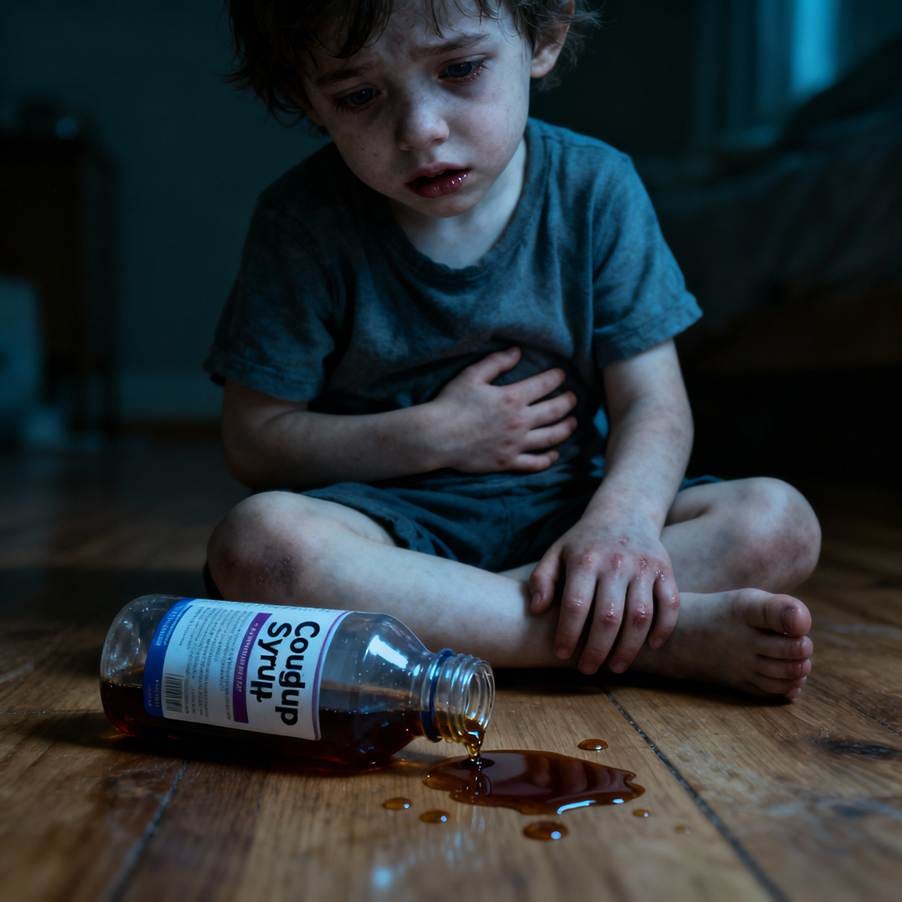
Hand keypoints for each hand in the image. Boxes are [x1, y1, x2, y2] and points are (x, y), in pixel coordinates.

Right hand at [431, 347, 577, 472]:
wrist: (437, 437)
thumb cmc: (451, 404)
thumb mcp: (472, 376)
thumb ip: (496, 363)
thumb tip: (517, 352)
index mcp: (512, 398)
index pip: (543, 385)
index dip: (556, 378)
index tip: (562, 374)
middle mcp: (520, 421)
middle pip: (554, 411)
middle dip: (567, 402)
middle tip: (573, 398)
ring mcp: (516, 444)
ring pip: (551, 437)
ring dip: (566, 428)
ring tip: (573, 423)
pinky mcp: (508, 461)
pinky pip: (534, 463)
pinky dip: (548, 459)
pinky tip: (554, 454)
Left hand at [527, 518, 679, 674]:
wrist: (624, 511)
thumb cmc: (585, 542)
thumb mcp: (556, 553)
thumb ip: (542, 580)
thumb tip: (536, 611)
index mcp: (585, 559)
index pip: (575, 604)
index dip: (568, 633)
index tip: (562, 654)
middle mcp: (616, 563)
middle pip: (608, 617)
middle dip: (597, 650)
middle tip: (589, 669)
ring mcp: (643, 566)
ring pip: (640, 616)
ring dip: (629, 648)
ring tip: (616, 667)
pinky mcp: (665, 570)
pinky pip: (670, 604)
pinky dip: (664, 629)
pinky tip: (651, 647)